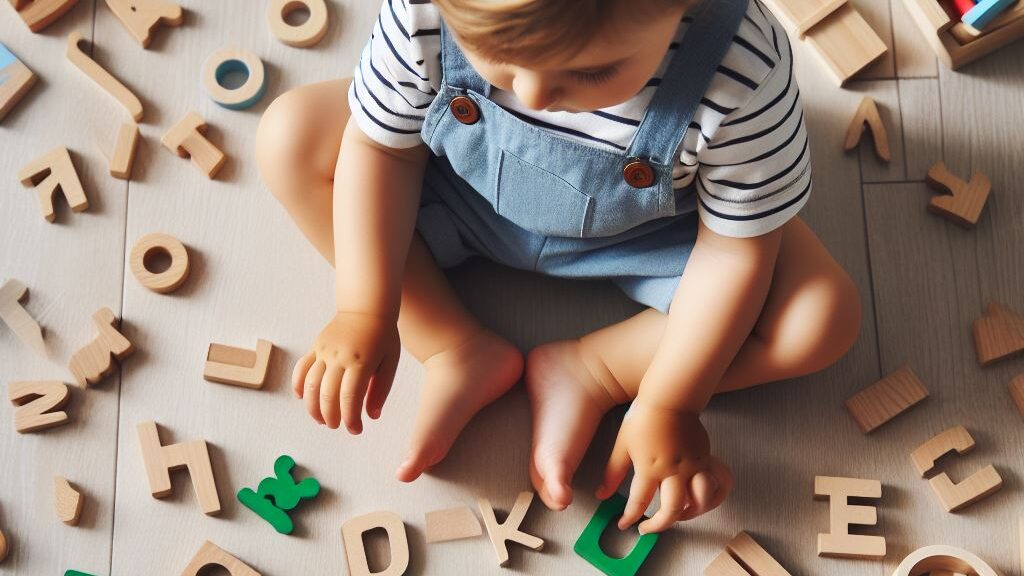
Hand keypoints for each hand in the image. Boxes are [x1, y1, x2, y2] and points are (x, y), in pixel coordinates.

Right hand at [292, 311, 400, 432]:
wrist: (366, 307)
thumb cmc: (383, 336)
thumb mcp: (390, 362)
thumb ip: (381, 390)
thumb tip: (371, 416)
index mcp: (361, 361)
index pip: (350, 397)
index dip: (351, 419)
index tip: (355, 430)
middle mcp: (339, 357)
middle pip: (327, 394)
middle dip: (331, 416)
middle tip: (337, 426)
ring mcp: (324, 351)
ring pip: (311, 384)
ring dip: (313, 406)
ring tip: (322, 419)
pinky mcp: (315, 347)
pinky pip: (301, 368)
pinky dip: (298, 385)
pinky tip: (302, 398)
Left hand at [595, 403, 732, 532]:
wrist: (670, 398)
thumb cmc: (643, 418)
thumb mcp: (622, 445)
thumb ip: (612, 472)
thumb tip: (601, 494)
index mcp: (650, 467)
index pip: (639, 502)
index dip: (629, 517)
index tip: (624, 524)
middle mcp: (673, 471)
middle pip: (671, 510)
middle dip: (658, 526)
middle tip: (647, 528)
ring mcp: (692, 466)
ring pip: (699, 502)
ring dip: (688, 515)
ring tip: (676, 515)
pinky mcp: (705, 459)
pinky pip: (714, 484)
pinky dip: (709, 497)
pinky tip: (699, 501)